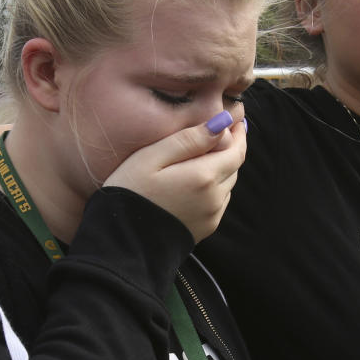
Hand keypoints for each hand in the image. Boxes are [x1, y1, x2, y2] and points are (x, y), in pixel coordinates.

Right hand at [104, 112, 245, 242]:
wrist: (123, 242)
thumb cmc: (131, 193)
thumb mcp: (152, 158)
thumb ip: (188, 140)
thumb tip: (221, 124)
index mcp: (204, 176)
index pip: (235, 149)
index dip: (236, 131)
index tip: (232, 116)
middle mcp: (215, 197)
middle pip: (234, 165)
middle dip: (231, 146)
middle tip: (224, 129)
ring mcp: (212, 215)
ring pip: (228, 183)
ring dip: (223, 166)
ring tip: (209, 152)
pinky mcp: (206, 227)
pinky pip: (219, 200)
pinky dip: (215, 186)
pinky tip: (198, 180)